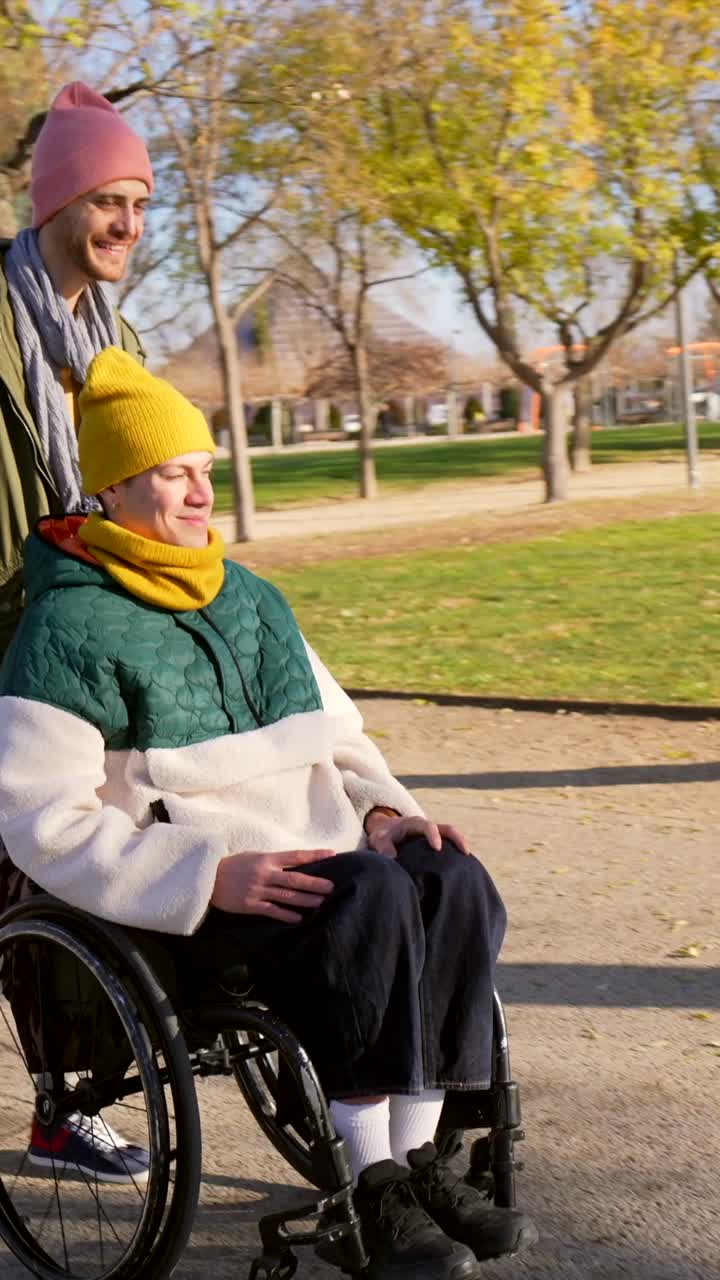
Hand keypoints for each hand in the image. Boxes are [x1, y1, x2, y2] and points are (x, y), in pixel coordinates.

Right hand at [211, 849, 335, 921]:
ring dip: (305, 899)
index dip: (314, 855)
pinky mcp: (250, 905)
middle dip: (314, 883)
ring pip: (286, 895)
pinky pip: (271, 910)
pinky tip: (298, 918)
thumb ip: (273, 861)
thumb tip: (296, 864)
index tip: (332, 855)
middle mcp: (264, 873)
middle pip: (295, 878)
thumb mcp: (253, 856)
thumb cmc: (233, 865)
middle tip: (331, 887)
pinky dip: (285, 914)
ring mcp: (257, 890)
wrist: (207, 877)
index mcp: (266, 858)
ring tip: (320, 902)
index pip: (295, 856)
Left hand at [364, 813, 469, 858]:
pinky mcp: (436, 843)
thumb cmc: (383, 835)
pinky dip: (456, 853)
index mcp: (414, 823)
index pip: (428, 825)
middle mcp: (427, 827)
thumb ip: (383, 847)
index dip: (433, 835)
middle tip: (466, 853)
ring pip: (452, 836)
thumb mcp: (378, 839)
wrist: (385, 831)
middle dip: (458, 838)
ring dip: (460, 846)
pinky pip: (449, 845)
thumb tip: (392, 859)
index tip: (437, 848)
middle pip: (447, 828)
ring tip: (469, 862)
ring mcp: (433, 834)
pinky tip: (462, 868)